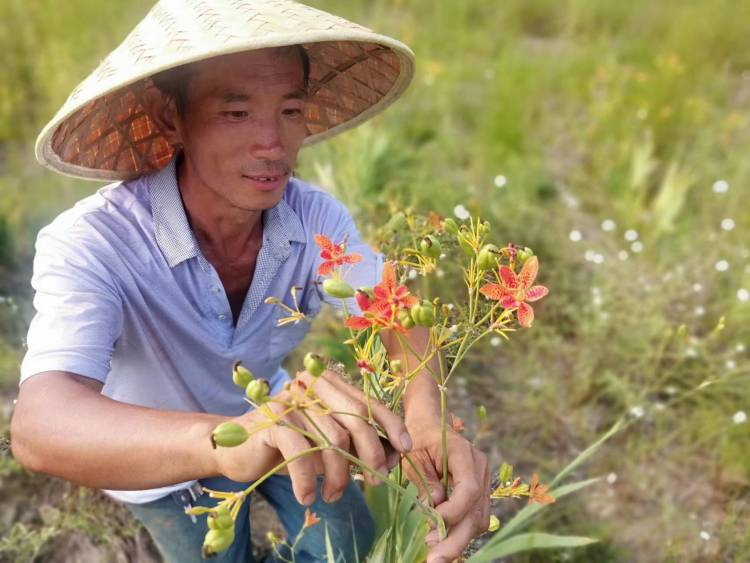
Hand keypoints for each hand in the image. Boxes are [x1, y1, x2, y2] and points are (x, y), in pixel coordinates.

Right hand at [213, 369, 412, 505]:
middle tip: (373, 483)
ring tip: (331, 496)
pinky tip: (307, 497)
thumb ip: (358, 444)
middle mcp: (312, 388)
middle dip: (371, 454)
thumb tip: (396, 454)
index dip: (391, 424)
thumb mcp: (329, 445)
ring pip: (332, 440)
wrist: (239, 452)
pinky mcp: (271, 420)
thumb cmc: (290, 449)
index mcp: (329, 387)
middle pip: (356, 419)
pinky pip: (300, 452)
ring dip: (338, 476)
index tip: (406, 448)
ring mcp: (291, 402)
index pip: (368, 402)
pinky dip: (306, 481)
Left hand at [402, 420, 489, 562]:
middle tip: (435, 559)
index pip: (469, 488)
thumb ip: (424, 481)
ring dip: (459, 541)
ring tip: (436, 556)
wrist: (428, 420)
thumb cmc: (416, 434)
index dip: (454, 511)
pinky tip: (444, 544)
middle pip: (475, 511)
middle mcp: (479, 466)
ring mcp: (481, 479)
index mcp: (463, 452)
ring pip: (478, 519)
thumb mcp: (412, 454)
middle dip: (456, 539)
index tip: (433, 524)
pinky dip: (461, 533)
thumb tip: (434, 509)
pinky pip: (474, 517)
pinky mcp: (477, 491)